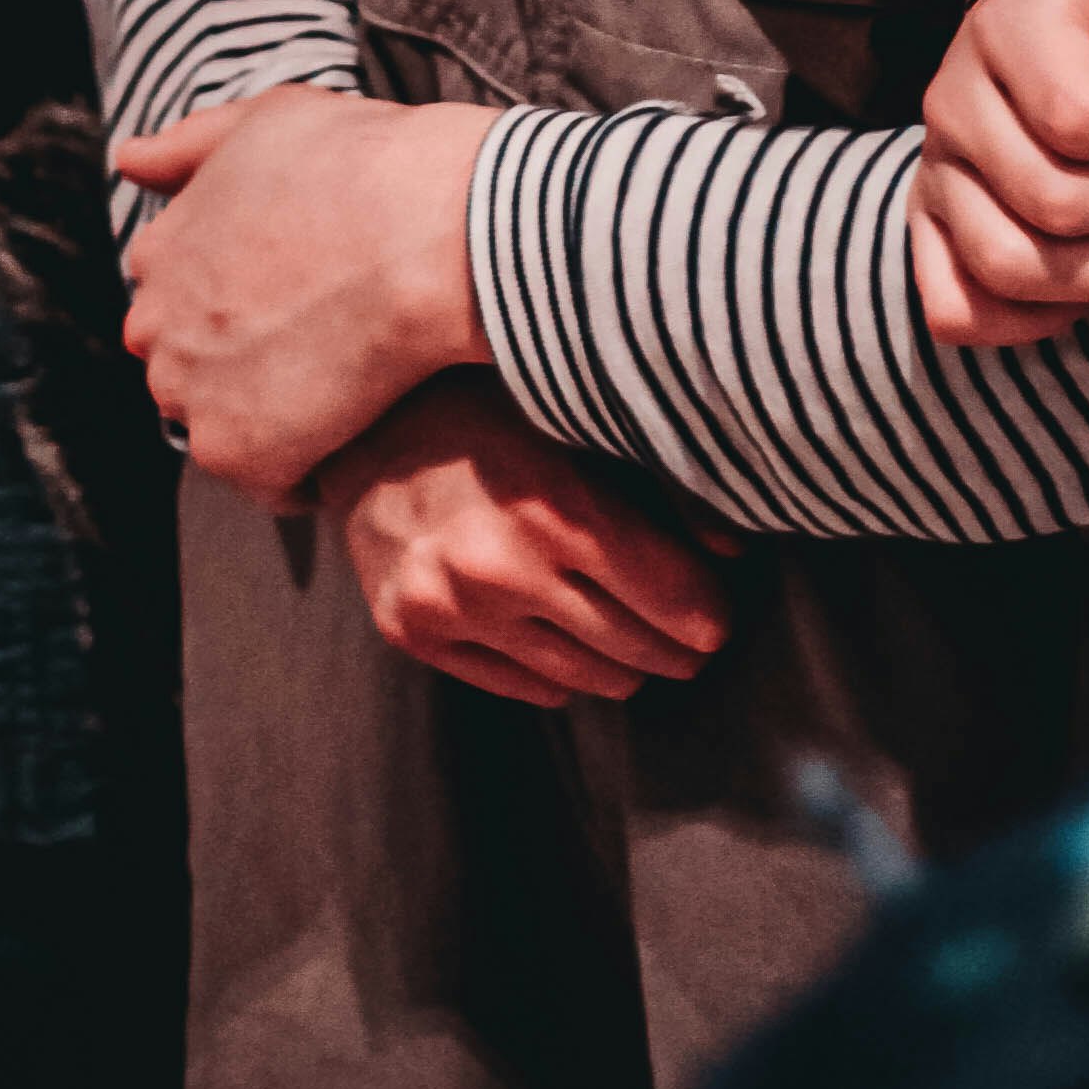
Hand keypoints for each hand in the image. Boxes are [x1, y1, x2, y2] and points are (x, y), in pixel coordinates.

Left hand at [114, 85, 497, 496]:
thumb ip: (190, 145)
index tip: (288, 298)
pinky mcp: (235, 452)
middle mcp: (155, 324)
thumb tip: (127, 160)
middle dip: (237, 365)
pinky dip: (307, 470)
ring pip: (220, 425)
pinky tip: (353, 432)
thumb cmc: (359, 162)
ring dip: (268, 419)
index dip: (236, 302)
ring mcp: (189, 392)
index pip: (175, 299)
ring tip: (338, 390)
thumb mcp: (265, 119)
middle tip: (317, 345)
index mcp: (159, 250)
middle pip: (187, 367)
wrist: (425, 229)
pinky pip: (270, 482)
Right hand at [319, 374, 737, 709]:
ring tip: (640, 646)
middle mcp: (500, 567)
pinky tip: (572, 646)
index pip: (673, 598)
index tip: (719, 614)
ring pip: (584, 679)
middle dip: (677, 646)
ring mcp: (450, 607)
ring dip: (626, 668)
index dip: (709, 613)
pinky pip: (522, 687)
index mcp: (553, 506)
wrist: (355, 417)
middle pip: (636, 647)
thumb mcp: (573, 414)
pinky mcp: (411, 631)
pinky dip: (560, 676)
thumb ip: (656, 478)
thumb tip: (733, 550)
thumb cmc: (482, 401)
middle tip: (693, 638)